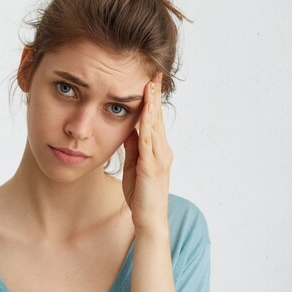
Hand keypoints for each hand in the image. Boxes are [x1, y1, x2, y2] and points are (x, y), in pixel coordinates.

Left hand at [121, 72, 172, 233]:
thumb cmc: (141, 194)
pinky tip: (146, 112)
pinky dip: (148, 125)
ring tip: (150, 84)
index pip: (155, 119)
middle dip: (155, 95)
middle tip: (154, 73)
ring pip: (156, 125)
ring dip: (152, 104)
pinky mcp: (153, 166)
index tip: (150, 80)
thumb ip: (133, 146)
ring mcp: (160, 158)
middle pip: (158, 117)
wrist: (149, 218)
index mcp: (158, 149)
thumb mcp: (133, 164)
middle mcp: (163, 150)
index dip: (152, 99)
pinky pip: (150, 141)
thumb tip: (129, 127)